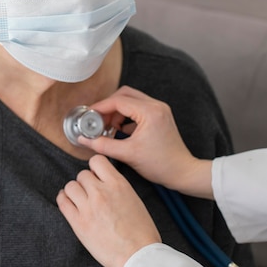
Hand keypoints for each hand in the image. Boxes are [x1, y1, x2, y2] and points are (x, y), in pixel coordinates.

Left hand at [57, 154, 161, 266]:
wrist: (138, 255)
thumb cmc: (142, 231)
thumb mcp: (134, 200)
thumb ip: (118, 188)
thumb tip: (105, 183)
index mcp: (118, 184)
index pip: (97, 161)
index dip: (95, 168)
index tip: (97, 176)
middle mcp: (101, 192)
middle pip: (82, 174)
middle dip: (85, 182)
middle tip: (90, 193)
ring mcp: (88, 207)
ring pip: (70, 186)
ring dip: (74, 191)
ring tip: (79, 199)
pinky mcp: (78, 223)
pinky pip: (63, 202)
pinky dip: (64, 200)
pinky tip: (68, 203)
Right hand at [80, 86, 212, 198]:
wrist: (182, 172)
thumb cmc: (161, 164)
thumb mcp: (128, 155)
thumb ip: (103, 145)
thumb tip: (84, 140)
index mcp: (150, 112)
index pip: (118, 101)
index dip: (100, 107)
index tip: (89, 115)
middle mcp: (156, 106)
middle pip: (124, 95)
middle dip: (108, 106)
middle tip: (97, 120)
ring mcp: (159, 110)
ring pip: (131, 100)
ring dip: (117, 111)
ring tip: (108, 127)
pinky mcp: (159, 116)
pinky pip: (138, 109)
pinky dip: (126, 116)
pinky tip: (119, 131)